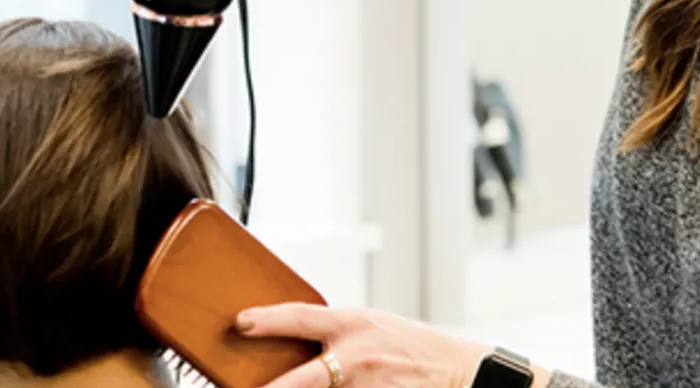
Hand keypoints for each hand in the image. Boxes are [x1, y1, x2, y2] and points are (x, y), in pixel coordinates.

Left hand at [236, 302, 486, 387]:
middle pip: (302, 379)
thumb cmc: (410, 347)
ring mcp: (366, 386)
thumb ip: (337, 334)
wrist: (458, 371)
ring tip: (295, 386)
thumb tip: (294, 342)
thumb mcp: (373, 326)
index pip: (303, 318)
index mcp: (355, 324)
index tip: (241, 322)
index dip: (269, 319)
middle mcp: (357, 356)